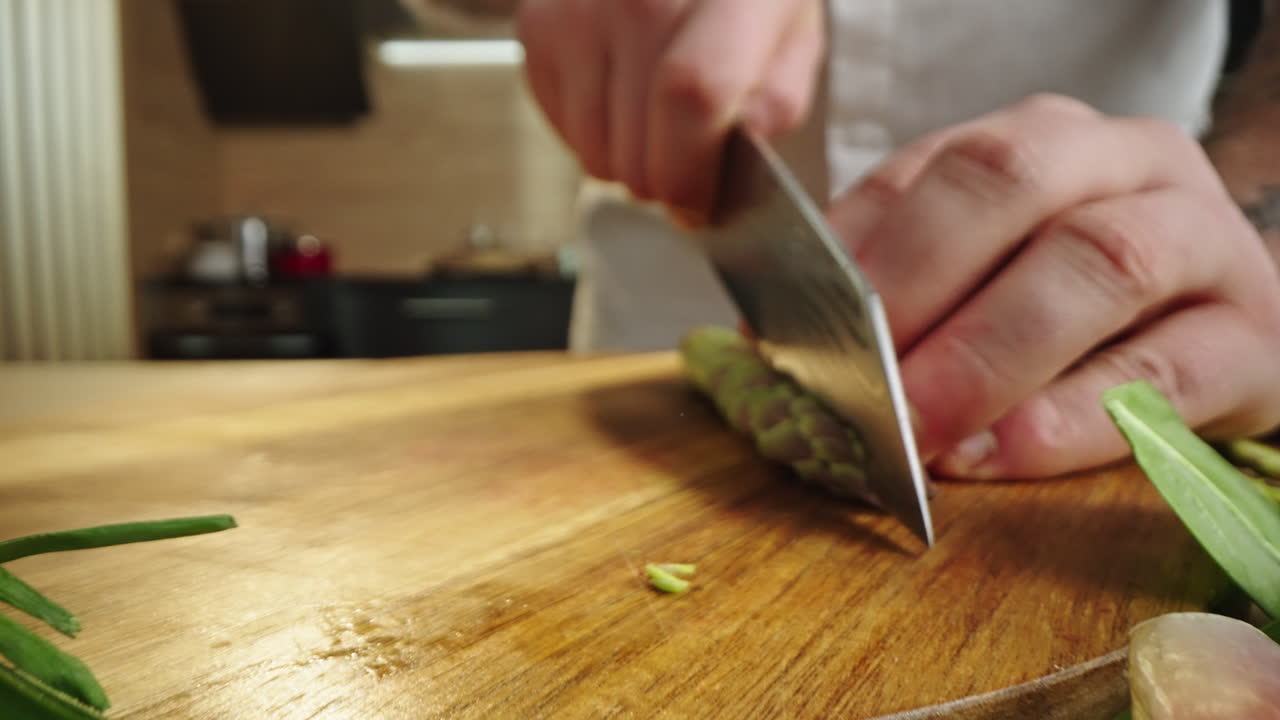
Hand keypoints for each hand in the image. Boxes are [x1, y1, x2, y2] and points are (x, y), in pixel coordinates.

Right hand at [516, 0, 823, 212]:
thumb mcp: (793, 30)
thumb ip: (777, 99)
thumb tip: (732, 161)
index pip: (691, 96)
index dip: (691, 173)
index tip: (700, 205)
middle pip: (635, 149)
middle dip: (665, 181)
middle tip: (687, 161)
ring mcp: (577, 9)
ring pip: (594, 153)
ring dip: (628, 161)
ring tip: (654, 120)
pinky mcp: (538, 25)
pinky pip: (563, 129)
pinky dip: (595, 133)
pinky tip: (623, 93)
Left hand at [825, 94, 1279, 478]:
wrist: (1225, 337)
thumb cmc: (1076, 315)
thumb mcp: (989, 277)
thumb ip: (906, 290)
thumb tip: (781, 342)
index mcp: (1045, 140)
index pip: (935, 169)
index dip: (858, 247)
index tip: (794, 326)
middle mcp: (1126, 160)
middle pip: (1012, 185)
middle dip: (917, 284)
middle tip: (854, 377)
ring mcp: (1204, 238)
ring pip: (1101, 260)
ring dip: (989, 351)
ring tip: (920, 427)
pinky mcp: (1257, 337)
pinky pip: (1168, 370)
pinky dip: (1074, 416)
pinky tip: (1004, 453)